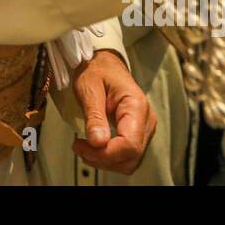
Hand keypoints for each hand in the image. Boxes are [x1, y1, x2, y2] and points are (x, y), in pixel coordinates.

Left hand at [71, 49, 155, 174]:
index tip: (81, 146)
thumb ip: (94, 116)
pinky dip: (110, 158)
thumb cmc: (97, 71)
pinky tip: (93, 148)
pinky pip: (127, 156)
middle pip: (132, 157)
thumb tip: (98, 142)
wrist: (104, 63)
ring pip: (130, 161)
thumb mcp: (89, 88)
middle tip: (78, 147)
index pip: (130, 144)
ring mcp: (144, 129)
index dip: (106, 153)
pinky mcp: (137, 134)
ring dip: (105, 161)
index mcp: (136, 106)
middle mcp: (146, 120)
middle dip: (103, 159)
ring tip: (83, 147)